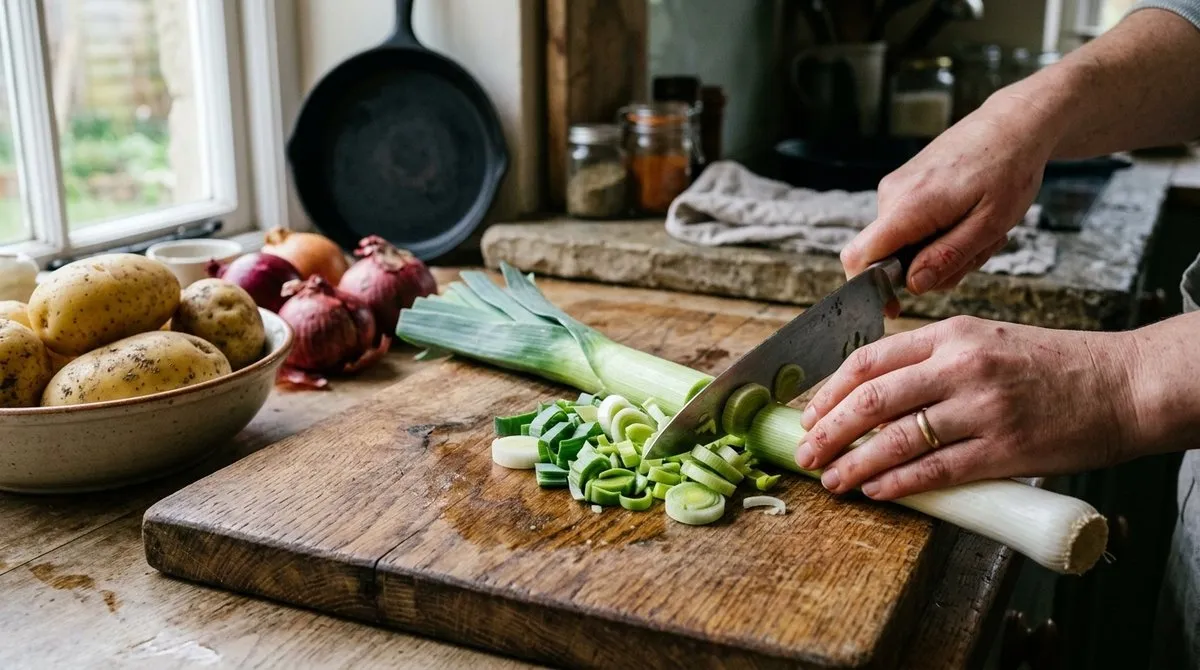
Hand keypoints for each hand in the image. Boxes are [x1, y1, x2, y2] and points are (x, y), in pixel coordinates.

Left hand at [794, 316, 1141, 499]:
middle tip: (805, 453)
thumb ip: (934, 360)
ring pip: (895, 439)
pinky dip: (899, 484)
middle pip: (871, 400)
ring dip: (854, 464)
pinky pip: (936, 470)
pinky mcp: (1004, 449)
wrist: (1124, 384)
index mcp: (952, 334)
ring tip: (831, 480)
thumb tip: (875, 396)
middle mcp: (961, 366)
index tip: (809, 414)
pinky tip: (876, 491)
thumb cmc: (1053, 365)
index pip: (869, 360)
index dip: (829, 391)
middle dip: (828, 431)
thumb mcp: (987, 341)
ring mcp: (982, 408)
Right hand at [841, 94, 1059, 293]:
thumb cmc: (1009, 169)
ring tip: (980, 229)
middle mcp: (892, 195)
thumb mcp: (990, 223)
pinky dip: (938, 232)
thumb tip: (912, 286)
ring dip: (939, 250)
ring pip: (902, 243)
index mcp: (909, 206)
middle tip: (976, 252)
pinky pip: (909, 225)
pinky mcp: (904, 185)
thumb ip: (947, 257)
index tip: (894, 307)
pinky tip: (968, 216)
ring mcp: (895, 188)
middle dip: (928, 268)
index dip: (869, 290)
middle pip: (887, 257)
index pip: (858, 257)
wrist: (1013, 123)